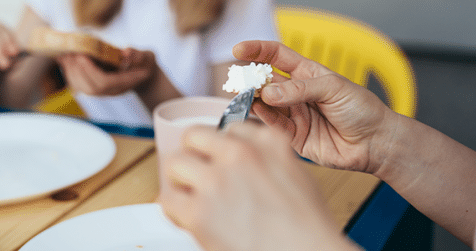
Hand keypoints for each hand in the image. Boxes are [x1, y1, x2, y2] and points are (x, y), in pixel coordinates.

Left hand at [57, 48, 155, 95]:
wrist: (141, 72)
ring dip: (70, 70)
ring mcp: (100, 91)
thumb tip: (125, 52)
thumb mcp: (148, 57)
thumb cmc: (144, 63)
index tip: (83, 55)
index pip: (105, 82)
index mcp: (123, 85)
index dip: (92, 71)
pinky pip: (76, 83)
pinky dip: (68, 70)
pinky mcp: (92, 86)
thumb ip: (139, 56)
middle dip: (78, 70)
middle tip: (71, 52)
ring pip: (81, 87)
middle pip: (90, 87)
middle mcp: (110, 91)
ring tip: (65, 53)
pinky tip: (63, 57)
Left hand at [159, 123, 359, 250]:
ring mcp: (217, 181)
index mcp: (268, 142)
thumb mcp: (296, 175)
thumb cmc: (307, 228)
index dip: (220, 148)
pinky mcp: (199, 211)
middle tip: (197, 176)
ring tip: (191, 198)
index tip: (219, 161)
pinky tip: (188, 219)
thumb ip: (267, 159)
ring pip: (175, 164)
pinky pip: (167, 199)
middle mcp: (240, 154)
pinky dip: (173, 210)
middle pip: (194, 136)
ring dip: (180, 181)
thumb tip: (242, 162)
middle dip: (193, 156)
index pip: (228, 128)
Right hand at [234, 40, 398, 172]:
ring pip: (267, 104)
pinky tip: (258, 109)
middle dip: (251, 79)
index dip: (258, 51)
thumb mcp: (333, 89)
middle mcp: (298, 94)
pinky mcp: (295, 136)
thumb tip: (269, 91)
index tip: (239, 51)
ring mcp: (296, 115)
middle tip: (239, 80)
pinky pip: (274, 125)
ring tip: (245, 95)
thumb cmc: (362, 110)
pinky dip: (264, 117)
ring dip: (254, 99)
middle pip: (267, 82)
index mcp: (308, 74)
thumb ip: (300, 89)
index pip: (277, 57)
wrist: (375, 142)